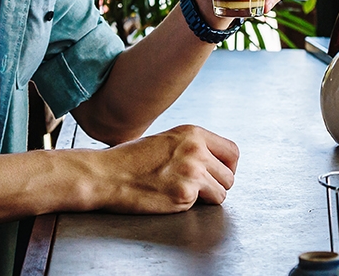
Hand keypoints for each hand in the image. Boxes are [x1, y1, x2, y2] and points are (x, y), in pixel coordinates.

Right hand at [95, 125, 238, 212]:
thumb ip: (192, 147)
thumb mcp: (166, 140)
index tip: (218, 174)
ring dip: (207, 198)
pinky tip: (169, 197)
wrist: (106, 175)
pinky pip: (202, 206)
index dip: (228, 166)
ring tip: (183, 192)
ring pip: (222, 193)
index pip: (232, 151)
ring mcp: (192, 173)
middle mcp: (196, 150)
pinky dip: (189, 205)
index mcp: (192, 133)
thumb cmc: (130, 159)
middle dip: (217, 185)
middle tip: (198, 189)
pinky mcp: (184, 195)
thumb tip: (213, 162)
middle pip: (230, 176)